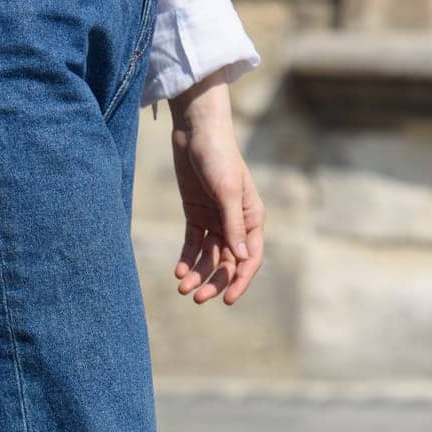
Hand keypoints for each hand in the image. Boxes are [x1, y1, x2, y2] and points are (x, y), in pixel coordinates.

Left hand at [168, 71, 263, 305]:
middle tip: (197, 298)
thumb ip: (233, 225)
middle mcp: (236, 222)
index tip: (227, 300)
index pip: (250, 258)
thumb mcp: (226, 192)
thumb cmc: (218, 156)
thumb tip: (241, 259)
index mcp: (252, 218)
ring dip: (198, 273)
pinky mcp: (196, 215)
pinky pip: (193, 244)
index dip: (240, 281)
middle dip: (214, 281)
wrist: (195, 131)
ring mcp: (215, 219)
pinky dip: (187, 259)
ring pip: (209, 256)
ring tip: (182, 287)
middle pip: (228, 262)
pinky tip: (178, 271)